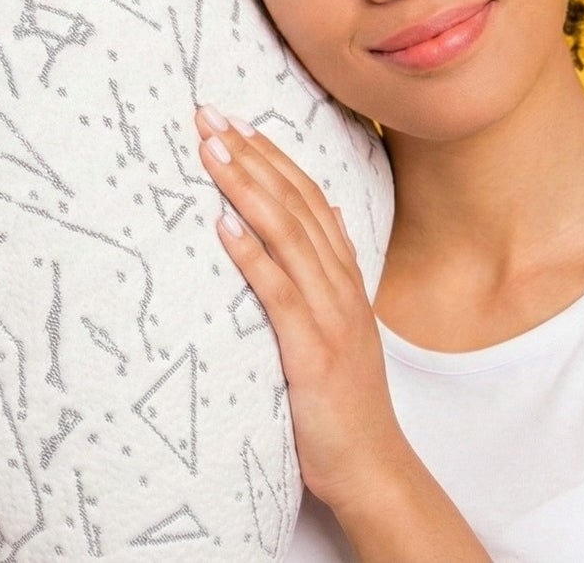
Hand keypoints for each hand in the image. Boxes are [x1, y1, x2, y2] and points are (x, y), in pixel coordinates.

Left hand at [194, 105, 409, 511]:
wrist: (374, 467)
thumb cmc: (346, 405)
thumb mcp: (342, 328)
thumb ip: (334, 273)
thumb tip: (329, 217)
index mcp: (344, 280)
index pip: (310, 200)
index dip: (274, 157)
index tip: (238, 121)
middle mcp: (340, 288)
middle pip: (296, 205)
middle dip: (251, 156)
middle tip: (209, 115)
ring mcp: (330, 318)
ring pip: (288, 237)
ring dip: (247, 189)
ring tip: (211, 152)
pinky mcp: (312, 353)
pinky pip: (280, 296)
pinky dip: (252, 258)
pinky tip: (224, 228)